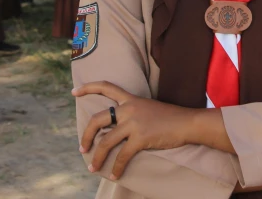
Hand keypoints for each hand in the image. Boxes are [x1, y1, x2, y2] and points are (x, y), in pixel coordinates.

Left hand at [72, 81, 194, 179]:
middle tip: (81, 147)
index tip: (74, 92)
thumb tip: (115, 128)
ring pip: (106, 141)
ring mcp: (134, 123)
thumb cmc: (169, 117)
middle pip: (98, 119)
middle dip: (86, 134)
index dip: (89, 88)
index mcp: (131, 99)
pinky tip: (114, 176)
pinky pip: (122, 156)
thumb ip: (132, 112)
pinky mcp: (141, 137)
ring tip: (92, 168)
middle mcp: (129, 108)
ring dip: (97, 157)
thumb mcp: (147, 108)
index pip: (107, 87)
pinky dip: (116, 168)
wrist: (186, 123)